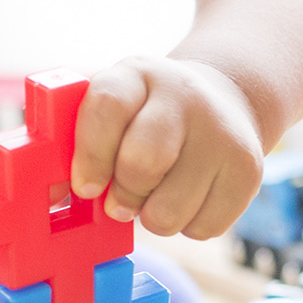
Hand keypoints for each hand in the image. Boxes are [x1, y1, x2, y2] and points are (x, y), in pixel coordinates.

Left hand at [68, 56, 265, 238]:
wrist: (224, 103)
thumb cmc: (145, 119)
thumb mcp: (114, 109)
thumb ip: (79, 141)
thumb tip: (54, 197)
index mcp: (138, 73)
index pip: (107, 107)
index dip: (89, 156)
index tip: (84, 188)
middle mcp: (186, 95)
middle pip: (142, 164)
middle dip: (122, 195)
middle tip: (120, 201)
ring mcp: (223, 133)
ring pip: (169, 212)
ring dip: (153, 217)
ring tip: (158, 194)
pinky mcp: (249, 171)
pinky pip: (202, 229)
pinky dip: (188, 225)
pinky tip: (190, 197)